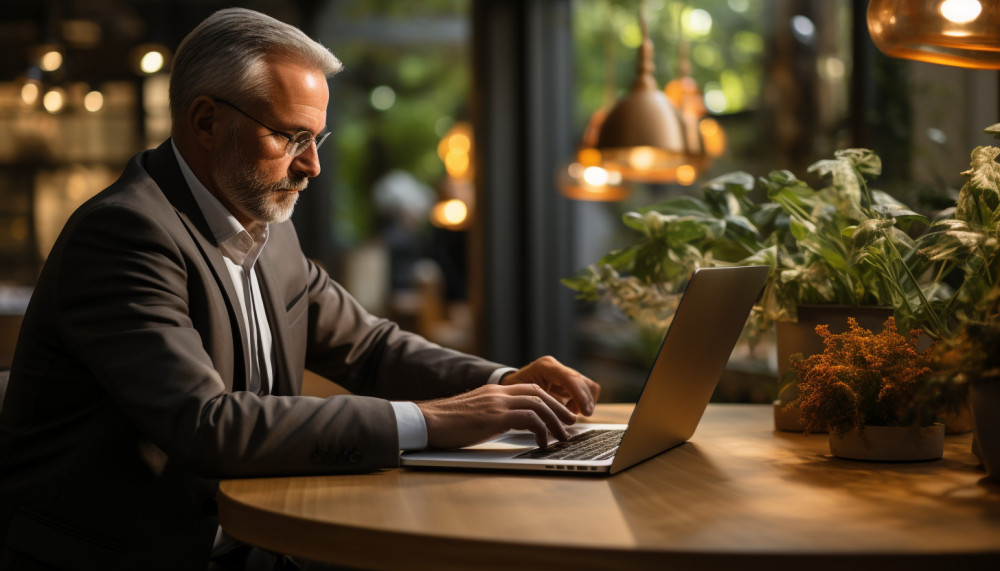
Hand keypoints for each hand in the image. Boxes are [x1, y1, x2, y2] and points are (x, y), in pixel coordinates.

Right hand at [417, 383, 577, 448]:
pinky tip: (542, 443)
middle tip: (570, 422)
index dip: (548, 400)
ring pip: (538, 405)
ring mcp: (497, 403)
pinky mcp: (496, 417)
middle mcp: (498, 393)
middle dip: (558, 408)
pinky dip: (541, 430)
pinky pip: (529, 419)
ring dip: (554, 422)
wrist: (426, 421)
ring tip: (562, 437)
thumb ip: (490, 414)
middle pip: (538, 394)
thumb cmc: (445, 424)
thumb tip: (505, 426)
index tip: (559, 413)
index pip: (528, 389)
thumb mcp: (473, 414)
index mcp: (493, 391)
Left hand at [500, 356, 600, 416]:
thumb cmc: (514, 392)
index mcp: (545, 367)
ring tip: (571, 412)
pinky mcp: (569, 381)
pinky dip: (583, 402)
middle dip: (585, 401)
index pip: (570, 378)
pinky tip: (570, 409)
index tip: (585, 412)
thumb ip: (544, 405)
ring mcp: (563, 373)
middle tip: (579, 416)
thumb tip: (563, 416)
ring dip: (585, 402)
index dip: (581, 396)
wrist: (510, 385)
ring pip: (588, 386)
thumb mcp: (524, 398)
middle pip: (583, 382)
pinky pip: (586, 390)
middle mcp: (557, 367)